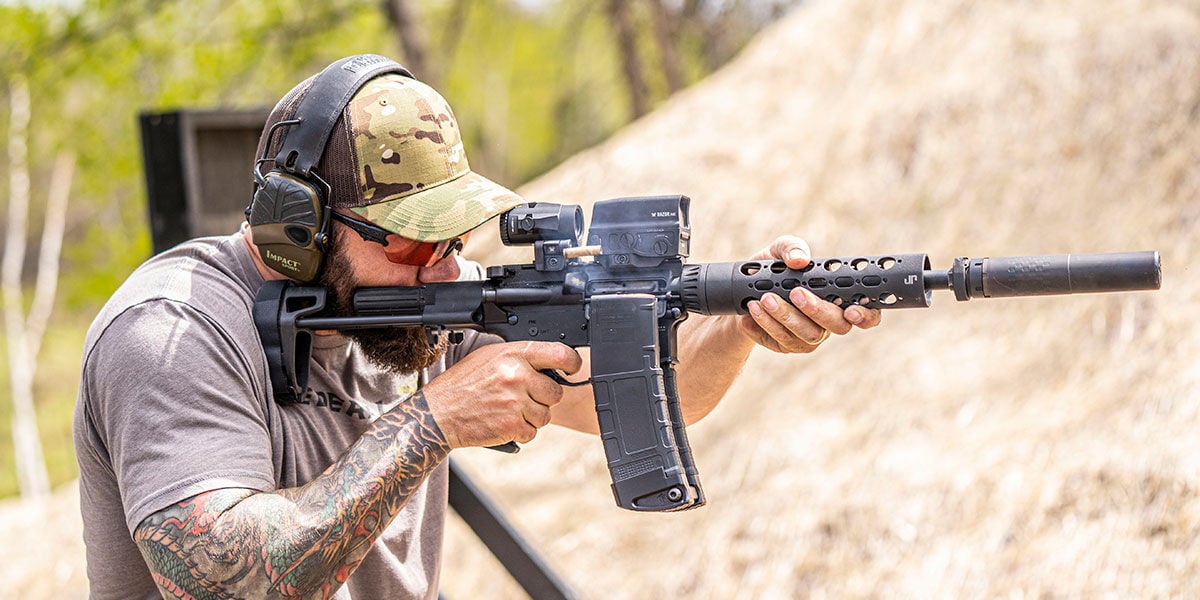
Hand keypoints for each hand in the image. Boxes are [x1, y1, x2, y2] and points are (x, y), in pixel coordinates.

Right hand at [424, 341, 582, 447]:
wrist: (438, 414)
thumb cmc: (463, 385)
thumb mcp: (489, 357)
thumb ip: (520, 358)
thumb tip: (550, 362)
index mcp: (513, 355)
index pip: (560, 354)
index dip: (572, 363)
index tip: (572, 369)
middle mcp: (517, 376)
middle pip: (556, 392)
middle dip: (543, 397)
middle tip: (523, 397)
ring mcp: (515, 402)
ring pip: (546, 415)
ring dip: (532, 417)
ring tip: (508, 410)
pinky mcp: (512, 426)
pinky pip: (533, 432)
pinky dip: (521, 431)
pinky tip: (503, 422)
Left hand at [737, 235, 881, 352]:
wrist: (743, 292)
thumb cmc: (773, 270)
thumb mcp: (779, 251)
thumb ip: (792, 248)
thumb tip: (799, 259)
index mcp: (839, 298)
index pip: (867, 314)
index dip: (866, 316)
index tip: (853, 309)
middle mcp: (829, 321)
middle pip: (837, 326)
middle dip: (817, 310)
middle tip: (796, 293)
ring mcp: (808, 337)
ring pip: (807, 336)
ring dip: (786, 316)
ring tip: (764, 298)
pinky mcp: (785, 346)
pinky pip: (780, 341)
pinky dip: (765, 325)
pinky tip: (751, 311)